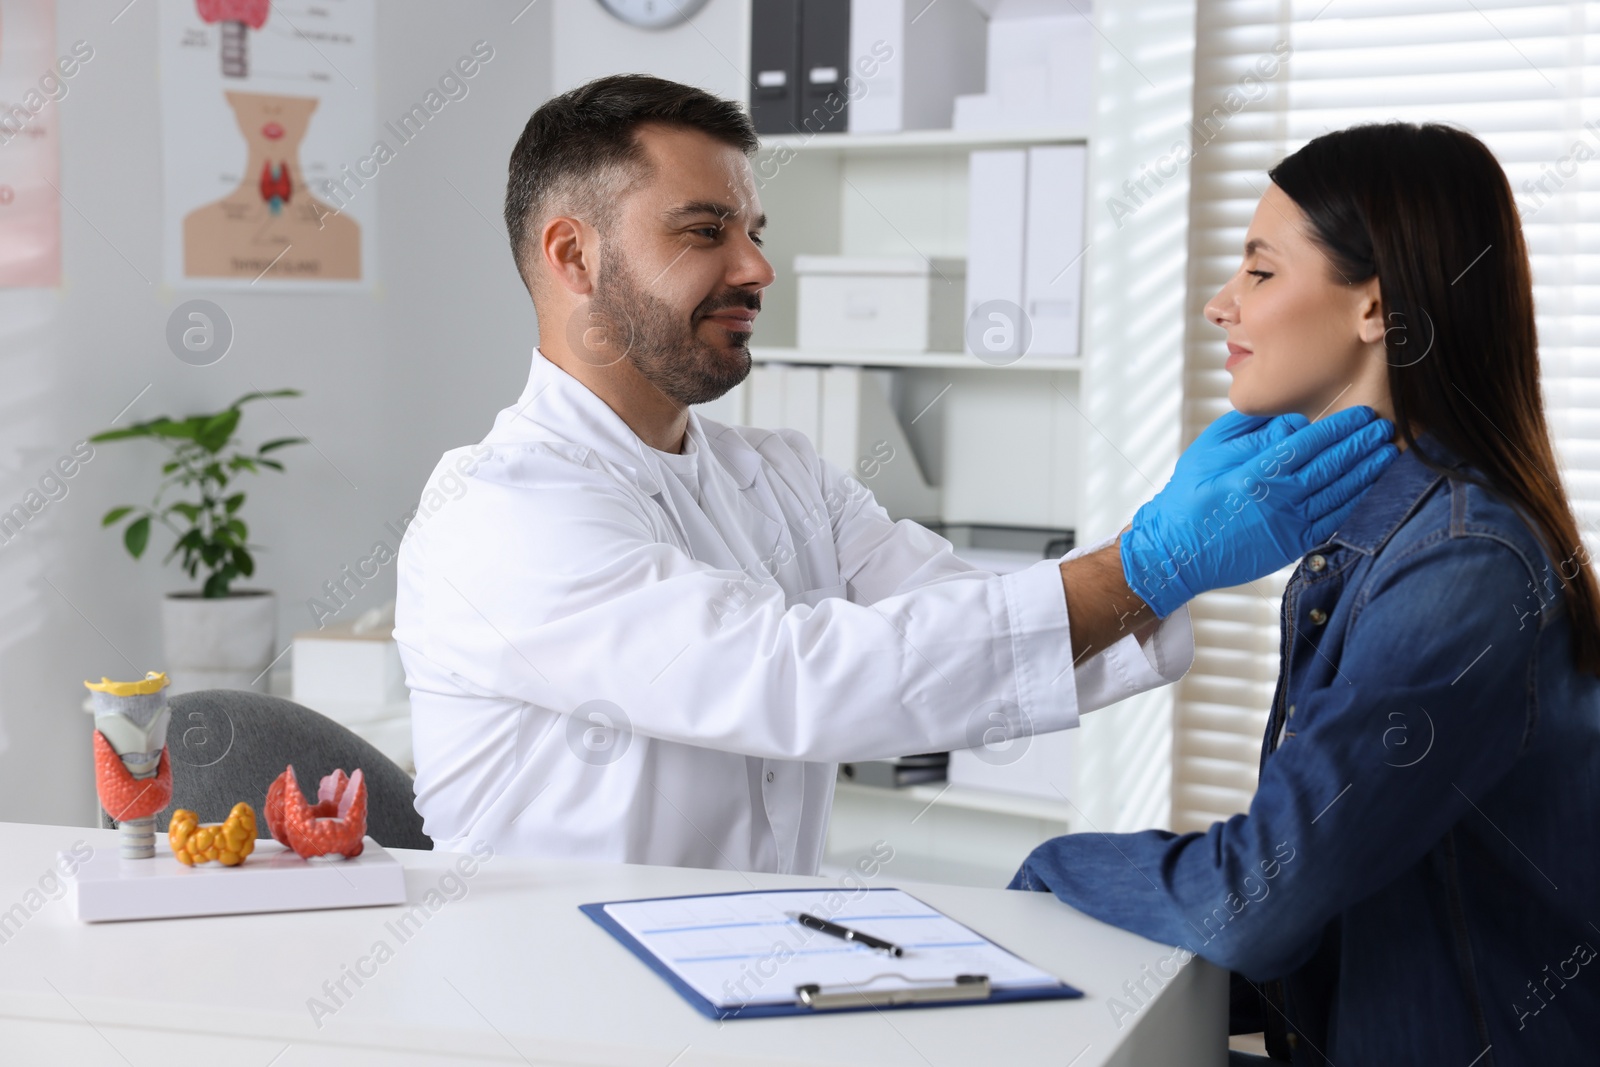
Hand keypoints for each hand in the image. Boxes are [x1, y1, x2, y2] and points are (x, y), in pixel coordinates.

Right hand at [1120, 407, 1397, 616]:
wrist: (1176, 550)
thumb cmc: (1187, 495)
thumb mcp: (1208, 451)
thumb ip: (1250, 430)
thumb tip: (1293, 422)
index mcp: (1258, 470)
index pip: (1312, 442)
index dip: (1341, 428)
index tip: (1362, 415)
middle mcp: (1280, 497)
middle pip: (1334, 465)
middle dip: (1363, 445)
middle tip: (1385, 428)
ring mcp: (1289, 524)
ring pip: (1340, 493)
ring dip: (1368, 472)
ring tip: (1388, 454)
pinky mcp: (1292, 546)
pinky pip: (1333, 521)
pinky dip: (1356, 504)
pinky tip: (1370, 490)